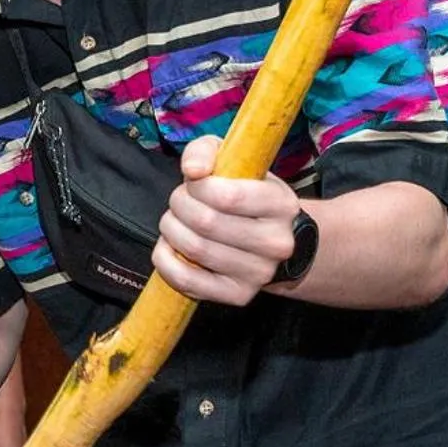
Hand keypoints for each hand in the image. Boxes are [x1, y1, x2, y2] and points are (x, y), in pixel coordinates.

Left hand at [151, 134, 301, 306]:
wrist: (272, 242)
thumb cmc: (245, 194)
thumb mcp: (234, 160)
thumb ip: (206, 150)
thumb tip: (193, 170)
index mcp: (281, 204)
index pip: (228, 196)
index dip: (196, 187)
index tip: (193, 183)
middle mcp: (277, 242)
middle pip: (206, 222)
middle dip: (179, 206)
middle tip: (179, 202)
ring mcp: (260, 273)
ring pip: (195, 249)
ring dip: (171, 230)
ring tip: (175, 222)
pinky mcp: (239, 296)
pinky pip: (188, 281)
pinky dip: (165, 261)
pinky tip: (167, 248)